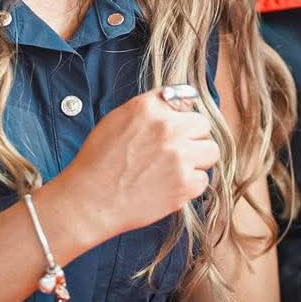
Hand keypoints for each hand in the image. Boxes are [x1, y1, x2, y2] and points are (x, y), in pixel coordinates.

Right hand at [49, 87, 217, 240]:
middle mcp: (168, 128)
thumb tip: (177, 104)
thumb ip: (149, 109)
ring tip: (175, 169)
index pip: (185, 100)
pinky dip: (189, 186)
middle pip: (202, 125)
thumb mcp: (117, 120)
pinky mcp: (185, 184)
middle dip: (192, 137)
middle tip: (175, 151)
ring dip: (197, 160)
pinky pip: (203, 180)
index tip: (175, 126)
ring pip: (211, 151)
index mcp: (149, 108)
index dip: (179, 116)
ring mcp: (179, 156)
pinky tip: (168, 187)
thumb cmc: (98, 161)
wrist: (90, 201)